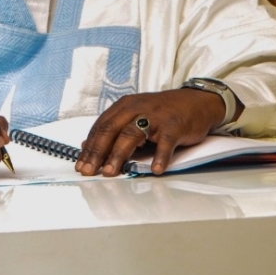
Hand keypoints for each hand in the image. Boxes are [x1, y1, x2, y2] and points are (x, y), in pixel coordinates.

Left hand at [75, 88, 227, 176]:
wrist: (195, 102)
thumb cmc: (162, 113)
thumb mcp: (134, 115)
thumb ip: (113, 130)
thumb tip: (85, 145)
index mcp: (123, 107)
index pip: (100, 127)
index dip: (88, 147)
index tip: (80, 165)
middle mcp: (135, 109)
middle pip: (111, 130)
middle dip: (97, 152)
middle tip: (89, 171)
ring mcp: (155, 117)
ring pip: (132, 135)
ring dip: (119, 155)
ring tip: (111, 172)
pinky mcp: (174, 125)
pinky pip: (165, 142)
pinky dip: (160, 156)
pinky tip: (155, 170)